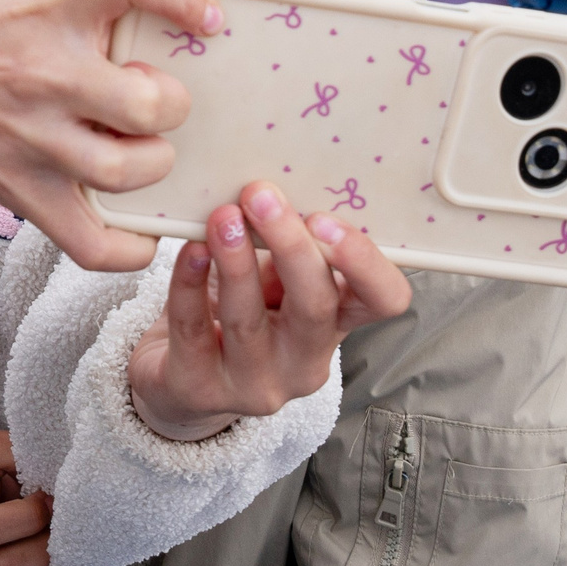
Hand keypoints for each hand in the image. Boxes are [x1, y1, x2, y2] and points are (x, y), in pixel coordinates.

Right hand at [0, 0, 212, 270]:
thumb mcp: (15, 4)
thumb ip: (78, 23)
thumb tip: (151, 44)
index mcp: (48, 15)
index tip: (210, 18)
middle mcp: (43, 75)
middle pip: (152, 102)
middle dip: (173, 105)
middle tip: (156, 101)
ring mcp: (27, 138)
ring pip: (128, 170)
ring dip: (152, 165)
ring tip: (139, 152)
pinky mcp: (12, 188)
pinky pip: (90, 242)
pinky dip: (126, 248)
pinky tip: (132, 230)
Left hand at [125, 181, 410, 440]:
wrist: (182, 378)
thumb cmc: (239, 312)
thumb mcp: (274, 280)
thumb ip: (286, 242)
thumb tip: (277, 175)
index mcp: (337, 323)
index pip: (384, 300)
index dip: (364, 262)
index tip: (325, 218)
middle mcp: (305, 362)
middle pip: (316, 307)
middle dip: (291, 247)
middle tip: (261, 195)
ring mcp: (255, 383)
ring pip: (248, 319)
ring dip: (235, 261)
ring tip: (221, 215)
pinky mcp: (200, 390)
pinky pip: (193, 330)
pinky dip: (188, 283)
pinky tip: (188, 250)